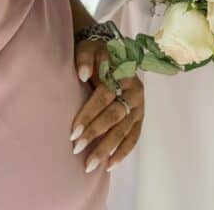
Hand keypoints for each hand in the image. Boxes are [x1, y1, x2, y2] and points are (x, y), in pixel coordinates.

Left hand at [70, 39, 143, 173]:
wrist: (111, 52)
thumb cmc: (96, 52)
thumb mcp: (88, 48)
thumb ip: (85, 58)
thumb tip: (82, 74)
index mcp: (123, 73)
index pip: (105, 96)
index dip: (89, 113)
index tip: (73, 132)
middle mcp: (135, 91)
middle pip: (114, 116)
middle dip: (95, 134)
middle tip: (77, 149)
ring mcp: (139, 106)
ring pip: (123, 131)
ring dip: (106, 149)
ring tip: (90, 164)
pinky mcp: (140, 117)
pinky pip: (134, 138)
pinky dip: (122, 152)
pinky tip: (110, 165)